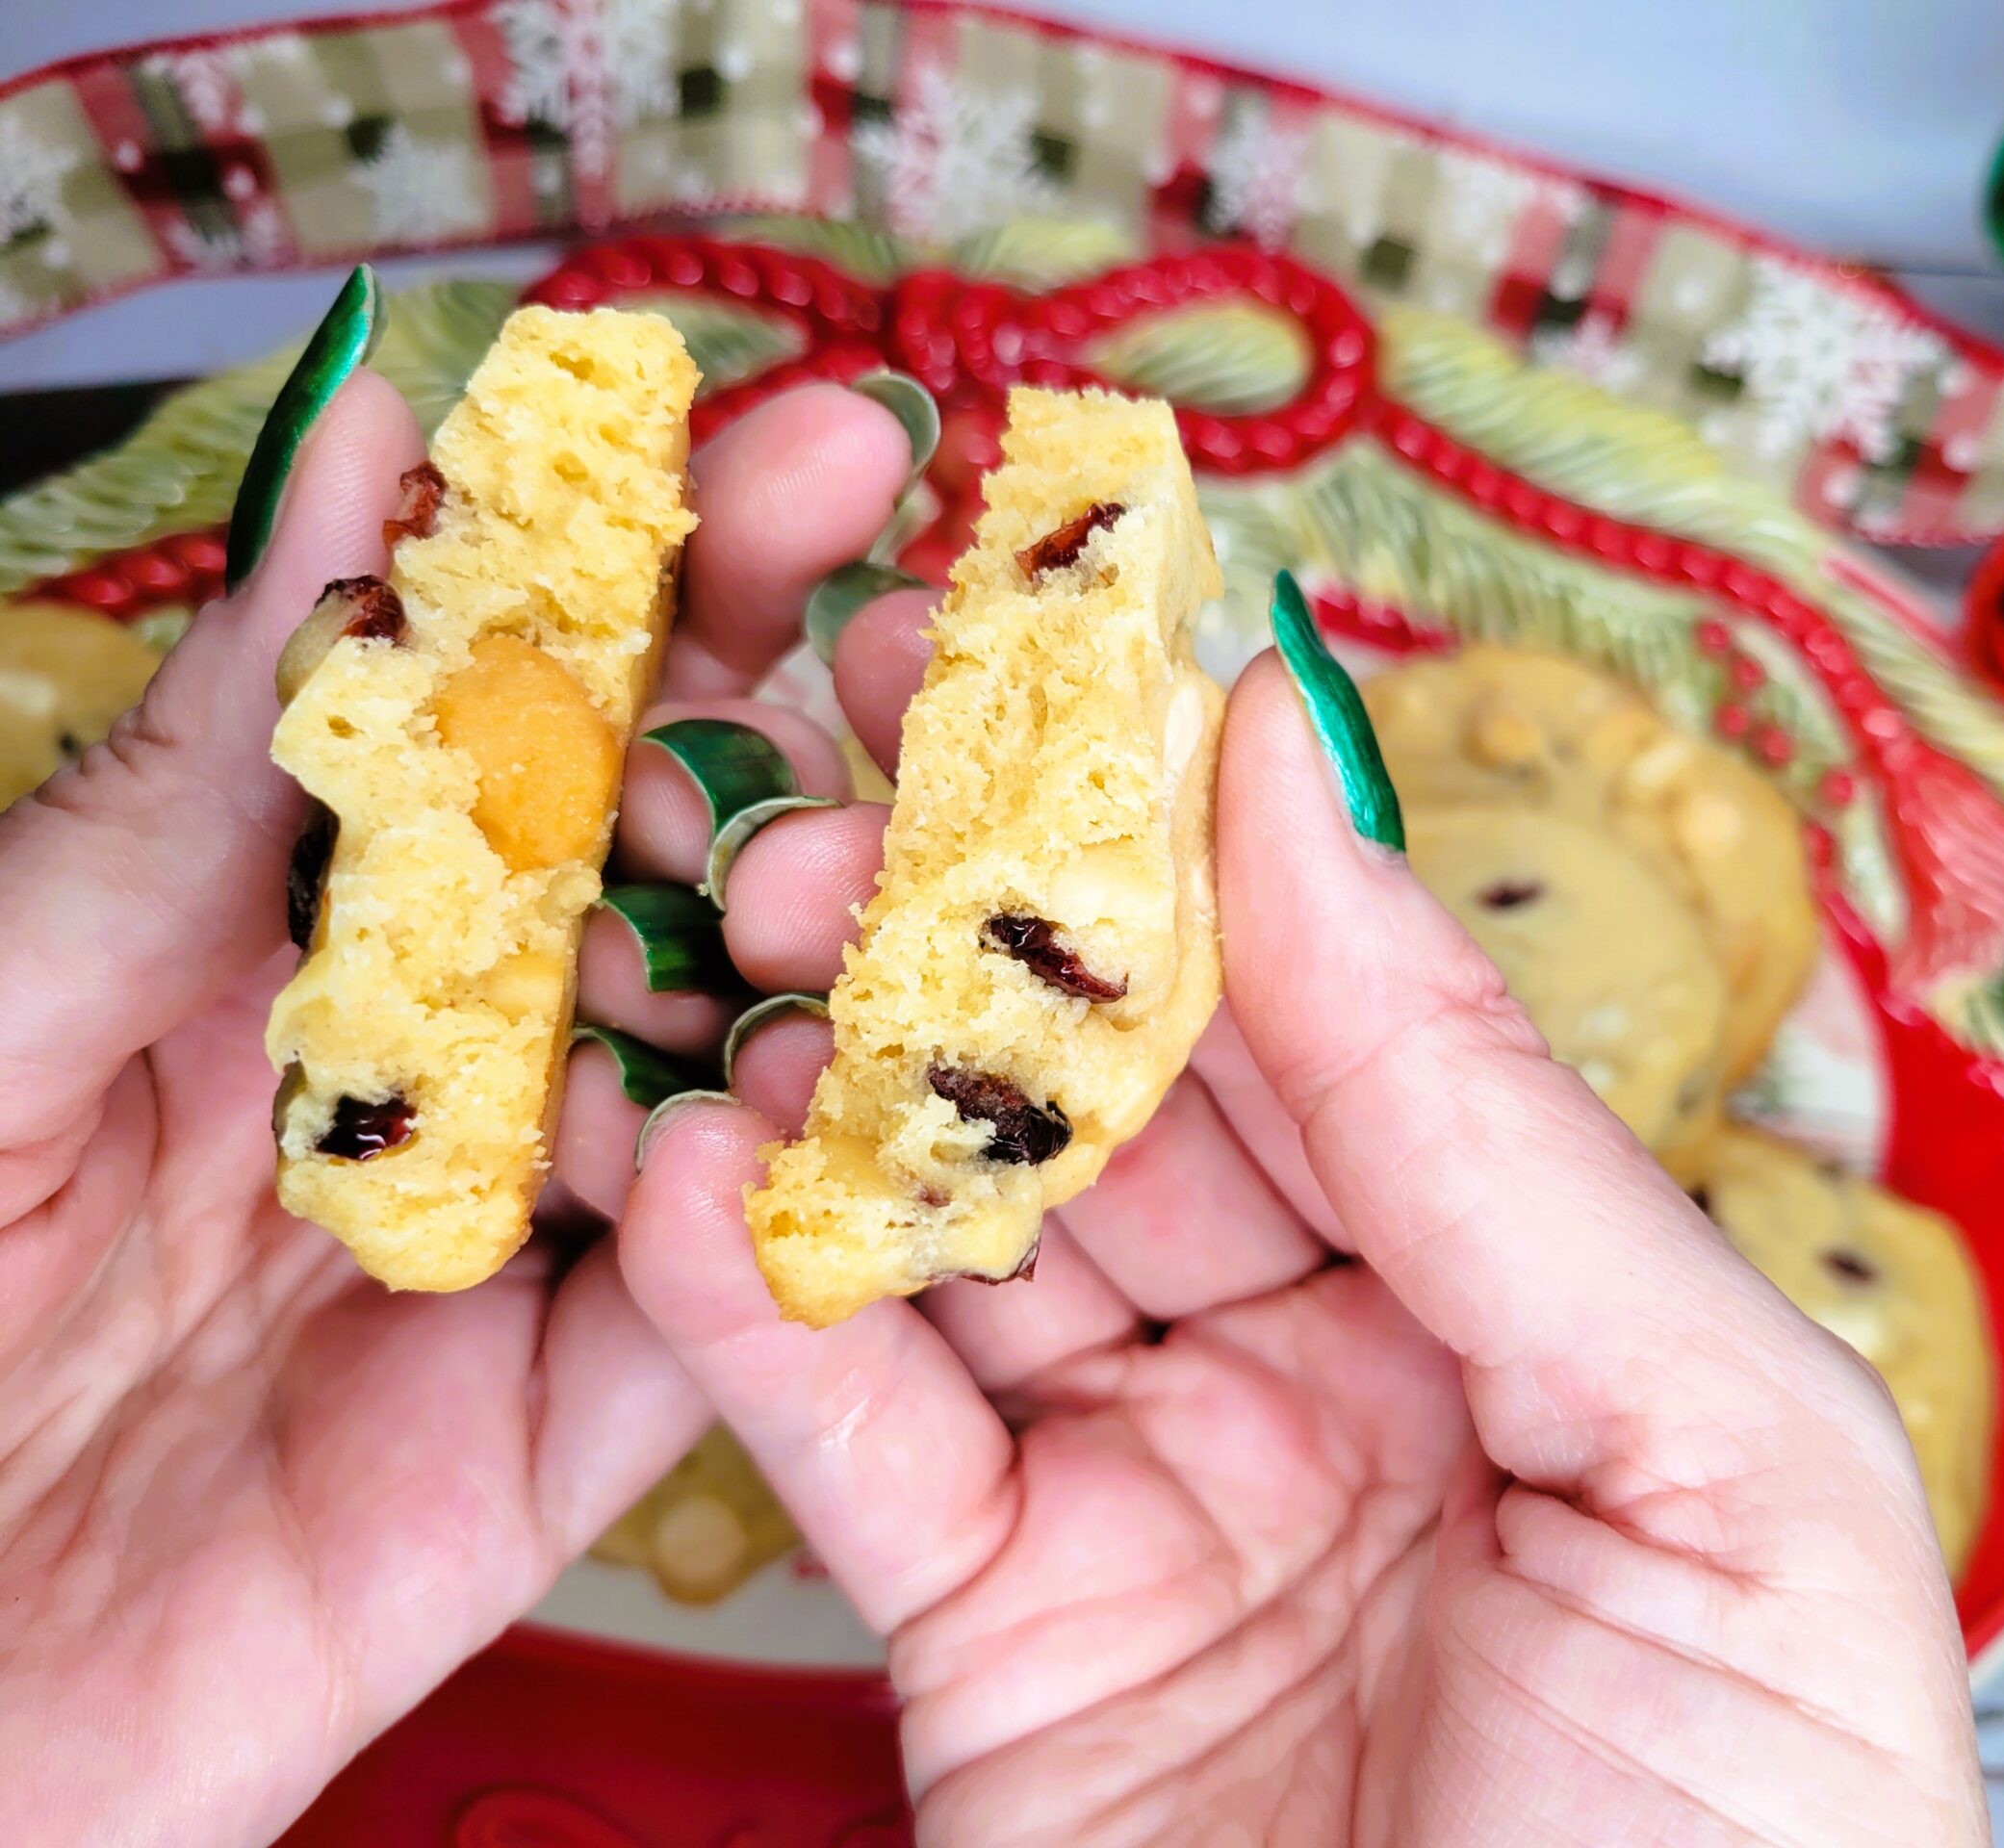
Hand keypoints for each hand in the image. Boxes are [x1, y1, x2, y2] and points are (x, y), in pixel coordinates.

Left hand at [0, 355, 917, 1843]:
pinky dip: (782, 1221)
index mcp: (275, 928)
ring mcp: (514, 1248)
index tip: (792, 442)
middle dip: (777, 716)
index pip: (506, 710)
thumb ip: (206, 764)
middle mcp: (430, 1065)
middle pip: (661, 862)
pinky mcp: (564, 1441)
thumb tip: (364, 446)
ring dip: (806, 952)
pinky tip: (817, 1110)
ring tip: (812, 860)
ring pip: (734, 1071)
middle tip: (861, 611)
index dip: (655, 567)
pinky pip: (722, 1319)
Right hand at [624, 603, 1991, 1841]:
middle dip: (987, 920)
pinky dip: (756, 1319)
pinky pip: (859, 1446)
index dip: (1210, 835)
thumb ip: (1508, 1149)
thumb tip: (1314, 807)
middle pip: (1138, 1093)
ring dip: (843, 1075)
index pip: (1351, 1013)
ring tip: (731, 916)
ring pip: (973, 1235)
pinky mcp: (1002, 1642)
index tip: (1075, 648)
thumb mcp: (1723, 1478)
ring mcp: (1163, 1496)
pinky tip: (684, 1181)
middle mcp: (1351, 1371)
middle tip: (843, 743)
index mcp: (1546, 1306)